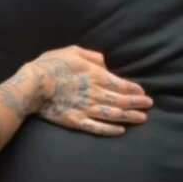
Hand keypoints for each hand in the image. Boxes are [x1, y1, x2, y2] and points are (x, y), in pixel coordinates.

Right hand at [26, 45, 152, 135]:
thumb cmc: (50, 65)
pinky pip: (97, 128)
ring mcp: (87, 109)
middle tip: (149, 106)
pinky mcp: (77, 121)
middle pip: (121, 100)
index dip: (134, 89)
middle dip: (137, 103)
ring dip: (129, 117)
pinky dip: (110, 130)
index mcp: (95, 75)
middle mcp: (95, 93)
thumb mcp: (72, 51)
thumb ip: (92, 56)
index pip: (121, 84)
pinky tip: (121, 130)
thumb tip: (105, 61)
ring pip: (113, 114)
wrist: (33, 85)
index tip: (143, 93)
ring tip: (142, 119)